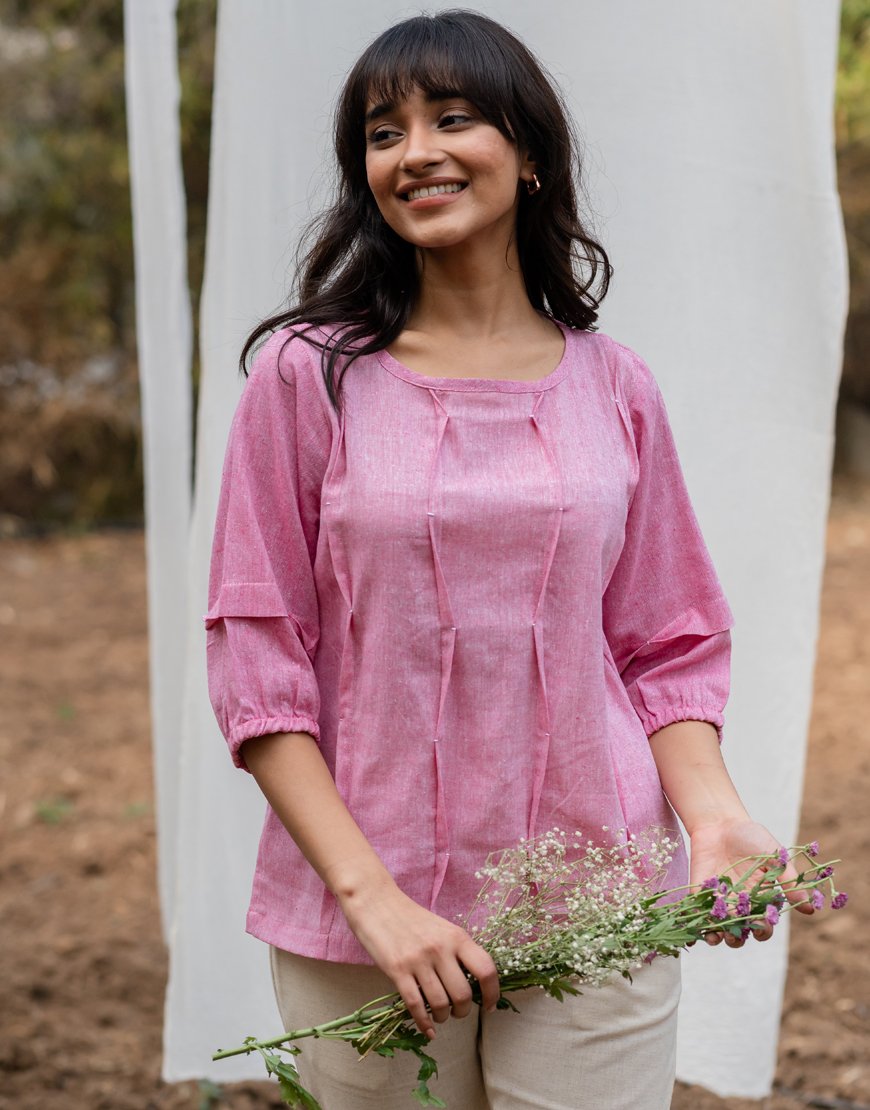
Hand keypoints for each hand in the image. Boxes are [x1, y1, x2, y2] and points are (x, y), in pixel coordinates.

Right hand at [338, 876, 499, 1039]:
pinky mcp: (397, 970)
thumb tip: (474, 984)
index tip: (490, 1006)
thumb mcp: (442, 928)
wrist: (376, 902)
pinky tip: (427, 1028)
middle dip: (463, 1011)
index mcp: (457, 936)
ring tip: (440, 1015)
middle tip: (457, 1011)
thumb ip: (457, 951)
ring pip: (440, 1004)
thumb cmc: (411, 917)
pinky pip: (416, 1005)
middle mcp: (441, 949)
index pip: (486, 970)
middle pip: (463, 994)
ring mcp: (418, 960)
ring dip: (442, 1017)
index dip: (492, 993)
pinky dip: (424, 1023)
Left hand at [689, 817, 814, 948]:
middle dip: (738, 939)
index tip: (760, 926)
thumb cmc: (752, 838)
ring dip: (718, 937)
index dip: (763, 930)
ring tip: (718, 936)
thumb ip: (788, 882)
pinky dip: (696, 924)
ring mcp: (718, 900)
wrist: (721, 821)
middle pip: (740, 933)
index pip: (763, 925)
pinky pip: (697, 913)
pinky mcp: (699, 892)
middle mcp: (739, 905)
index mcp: (759, 900)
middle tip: (737, 934)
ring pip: (718, 928)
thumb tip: (810, 909)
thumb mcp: (774, 857)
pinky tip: (697, 929)